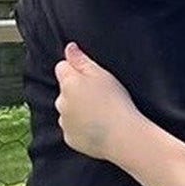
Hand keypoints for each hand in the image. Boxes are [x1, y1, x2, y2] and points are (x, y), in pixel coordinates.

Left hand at [54, 43, 140, 162]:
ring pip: (68, 110)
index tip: (92, 78)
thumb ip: (82, 60)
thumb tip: (69, 48)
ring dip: (78, 110)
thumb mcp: (102, 75)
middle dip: (77, 91)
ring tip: (101, 114)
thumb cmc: (116, 102)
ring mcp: (64, 121)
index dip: (76, 70)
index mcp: (68, 84)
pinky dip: (82, 128)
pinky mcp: (69, 138)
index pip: (62, 67)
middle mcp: (61, 102)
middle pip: (65, 91)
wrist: (123, 136)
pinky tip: (98, 128)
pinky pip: (73, 128)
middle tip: (100, 96)